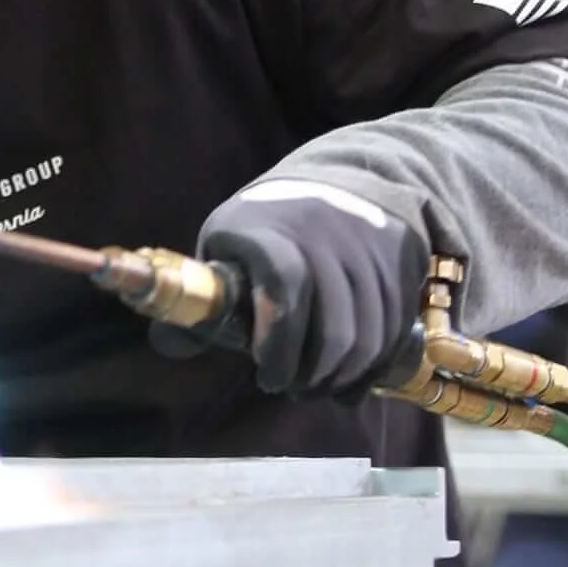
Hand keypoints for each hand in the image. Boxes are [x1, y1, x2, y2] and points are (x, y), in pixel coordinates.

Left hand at [149, 179, 430, 396]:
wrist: (339, 178)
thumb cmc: (267, 225)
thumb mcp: (225, 244)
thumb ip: (204, 299)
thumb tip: (167, 344)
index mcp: (269, 229)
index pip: (284, 284)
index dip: (278, 339)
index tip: (266, 375)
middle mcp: (326, 235)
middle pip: (333, 325)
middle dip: (311, 373)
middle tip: (291, 388)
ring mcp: (368, 250)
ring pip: (369, 334)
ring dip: (343, 376)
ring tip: (317, 387)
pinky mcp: (400, 264)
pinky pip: (396, 329)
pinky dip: (374, 366)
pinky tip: (351, 381)